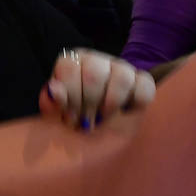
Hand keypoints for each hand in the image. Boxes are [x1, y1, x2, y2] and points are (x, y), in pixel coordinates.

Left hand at [38, 48, 153, 129]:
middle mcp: (96, 60)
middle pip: (95, 72)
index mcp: (72, 63)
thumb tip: (54, 89)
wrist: (97, 134)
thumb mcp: (56, 116)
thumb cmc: (73, 121)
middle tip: (87, 121)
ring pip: (122, 77)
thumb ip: (51, 103)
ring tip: (104, 117)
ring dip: (111, 104)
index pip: (69, 66)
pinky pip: (145, 86)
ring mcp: (121, 68)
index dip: (69, 95)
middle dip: (89, 103)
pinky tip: (125, 113)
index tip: (70, 117)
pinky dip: (136, 102)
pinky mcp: (141, 81)